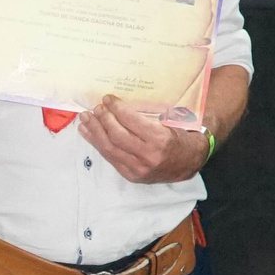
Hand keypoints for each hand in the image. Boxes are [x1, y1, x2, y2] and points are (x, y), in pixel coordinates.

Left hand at [79, 94, 208, 182]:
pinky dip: (96, 144)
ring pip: (109, 149)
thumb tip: (122, 100)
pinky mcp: (131, 175)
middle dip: (103, 119)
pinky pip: (110, 158)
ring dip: (95, 131)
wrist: (189, 162)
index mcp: (161, 139)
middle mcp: (148, 156)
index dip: (117, 109)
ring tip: (85, 118)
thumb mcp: (172, 120)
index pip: (132, 121)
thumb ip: (149, 112)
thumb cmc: (181, 135)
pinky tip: (87, 132)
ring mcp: (138, 168)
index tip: (107, 98)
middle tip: (96, 107)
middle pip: (117, 136)